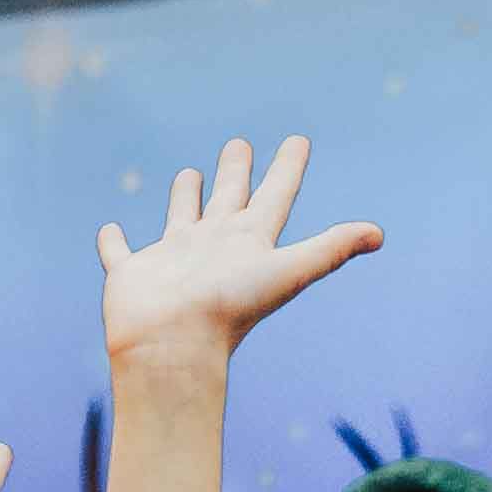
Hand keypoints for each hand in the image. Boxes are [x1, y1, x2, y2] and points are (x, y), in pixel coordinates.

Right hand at [97, 134, 383, 379]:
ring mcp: (172, 259)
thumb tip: (380, 235)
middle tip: (240, 144)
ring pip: (181, 216)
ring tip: (190, 175)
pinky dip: (113, 242)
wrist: (172, 350)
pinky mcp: (132, 273)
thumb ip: (330, 249)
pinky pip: (120, 252)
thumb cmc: (226, 310)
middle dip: (236, 170)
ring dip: (185, 197)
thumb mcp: (287, 272)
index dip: (289, 167)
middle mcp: (213, 246)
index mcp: (248, 242)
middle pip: (229, 198)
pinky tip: (111, 230)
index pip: (276, 195)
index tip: (299, 141)